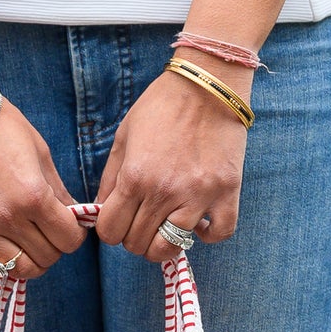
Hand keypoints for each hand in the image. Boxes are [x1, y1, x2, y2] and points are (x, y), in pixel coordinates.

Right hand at [0, 96, 86, 280]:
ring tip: (24, 246)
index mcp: (34, 197)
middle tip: (47, 232)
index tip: (68, 226)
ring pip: (11, 268)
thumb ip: (57, 189)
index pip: (69, 240)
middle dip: (53, 248)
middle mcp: (6, 217)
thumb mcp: (39, 151)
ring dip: (24, 262)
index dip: (74, 235)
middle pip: (44, 258)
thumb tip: (72, 214)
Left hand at [94, 60, 249, 261]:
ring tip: (165, 225)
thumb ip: (110, 178)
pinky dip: (207, 235)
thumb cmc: (161, 106)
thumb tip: (103, 211)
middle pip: (138, 244)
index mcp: (135, 176)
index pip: (111, 231)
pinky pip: (219, 234)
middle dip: (134, 237)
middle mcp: (165, 191)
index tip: (118, 220)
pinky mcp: (227, 191)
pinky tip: (198, 222)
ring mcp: (199, 194)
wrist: (207, 83)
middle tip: (141, 220)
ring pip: (172, 248)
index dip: (110, 230)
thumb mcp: (124, 136)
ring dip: (164, 243)